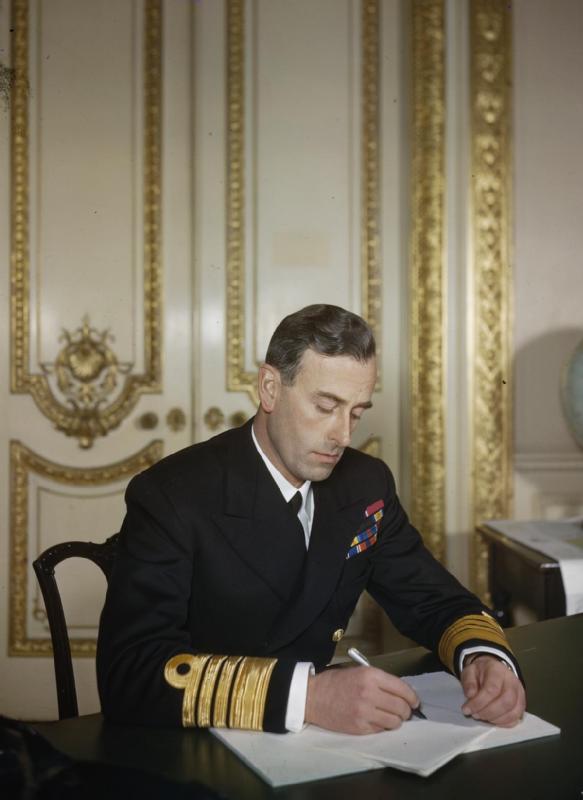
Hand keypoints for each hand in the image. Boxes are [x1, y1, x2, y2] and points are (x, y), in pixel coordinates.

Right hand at [305, 666, 420, 733]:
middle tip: (404, 711)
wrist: (313, 697)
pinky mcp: (359, 727)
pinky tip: (377, 721)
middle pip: (401, 707)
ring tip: (391, 717)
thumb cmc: (336, 682)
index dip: (412, 697)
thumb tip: (401, 693)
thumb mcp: (359, 672)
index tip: (415, 701)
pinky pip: (382, 730)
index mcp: (370, 676)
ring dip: (396, 721)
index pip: (402, 688)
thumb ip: (380, 681)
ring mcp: (365, 712)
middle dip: (406, 711)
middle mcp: (370, 693)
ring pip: (395, 722)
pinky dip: (383, 727)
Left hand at [461, 655, 525, 726]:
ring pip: (513, 712)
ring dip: (495, 719)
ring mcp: (519, 693)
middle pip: (506, 701)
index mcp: (497, 670)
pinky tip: (492, 719)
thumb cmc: (481, 673)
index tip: (467, 709)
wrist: (492, 670)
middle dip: (488, 712)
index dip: (479, 702)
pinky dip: (503, 723)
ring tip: (482, 716)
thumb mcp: (469, 671)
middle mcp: (512, 681)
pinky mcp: (521, 704)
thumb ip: (469, 682)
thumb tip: (471, 695)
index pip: (492, 689)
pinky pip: (516, 718)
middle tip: (475, 714)